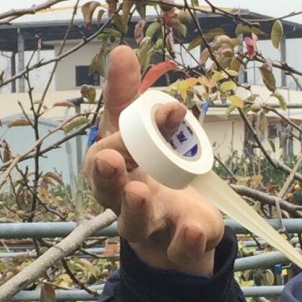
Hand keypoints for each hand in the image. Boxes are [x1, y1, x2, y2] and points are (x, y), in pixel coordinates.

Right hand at [83, 44, 224, 275]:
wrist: (180, 228)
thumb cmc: (150, 174)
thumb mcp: (139, 135)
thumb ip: (129, 98)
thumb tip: (121, 51)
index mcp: (113, 173)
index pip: (107, 156)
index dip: (125, 137)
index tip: (166, 113)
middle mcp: (125, 203)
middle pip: (109, 195)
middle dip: (108, 177)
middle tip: (110, 159)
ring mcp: (152, 228)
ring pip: (136, 226)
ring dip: (137, 210)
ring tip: (142, 192)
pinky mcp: (180, 247)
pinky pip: (179, 250)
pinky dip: (186, 241)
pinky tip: (194, 228)